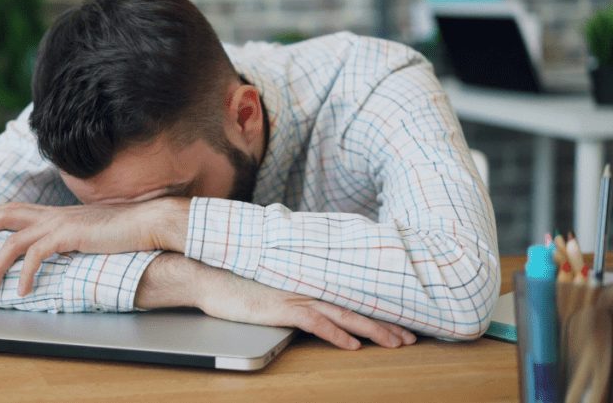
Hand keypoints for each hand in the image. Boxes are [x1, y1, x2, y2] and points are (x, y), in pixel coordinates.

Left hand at [0, 199, 187, 294]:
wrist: (146, 223)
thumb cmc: (125, 230)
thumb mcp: (92, 232)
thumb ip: (74, 238)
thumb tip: (65, 248)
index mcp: (58, 212)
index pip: (16, 207)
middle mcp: (54, 214)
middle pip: (5, 215)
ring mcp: (59, 223)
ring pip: (13, 240)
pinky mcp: (68, 236)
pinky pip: (36, 256)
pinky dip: (25, 274)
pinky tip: (22, 290)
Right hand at [137, 253, 416, 350]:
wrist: (207, 273)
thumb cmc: (234, 279)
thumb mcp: (269, 283)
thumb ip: (291, 287)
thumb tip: (306, 298)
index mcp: (306, 280)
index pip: (349, 297)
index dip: (376, 310)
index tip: (399, 321)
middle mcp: (307, 286)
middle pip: (355, 306)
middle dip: (386, 323)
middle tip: (411, 337)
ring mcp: (295, 295)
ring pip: (344, 314)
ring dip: (372, 330)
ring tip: (396, 342)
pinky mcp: (281, 307)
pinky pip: (315, 322)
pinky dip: (336, 334)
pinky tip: (352, 345)